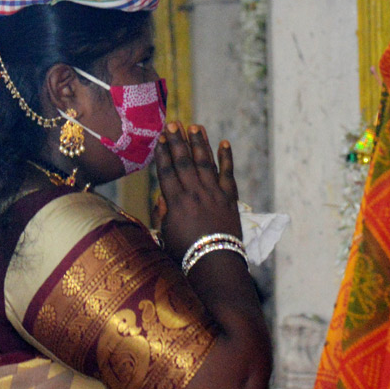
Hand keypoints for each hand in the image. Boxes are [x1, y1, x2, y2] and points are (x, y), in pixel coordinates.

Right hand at [155, 123, 242, 261]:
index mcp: (176, 202)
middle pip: (184, 161)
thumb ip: (163, 213)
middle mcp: (194, 193)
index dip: (162, 153)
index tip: (159, 138)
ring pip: (206, 162)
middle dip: (177, 141)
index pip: (167, 171)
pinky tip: (224, 143)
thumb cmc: (186, 255)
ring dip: (200, 143)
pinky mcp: (230, 199)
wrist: (215, 265)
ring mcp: (214, 194)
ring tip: (195, 126)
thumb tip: (163, 196)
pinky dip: (227, 158)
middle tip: (173, 123)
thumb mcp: (166, 235)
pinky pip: (228, 174)